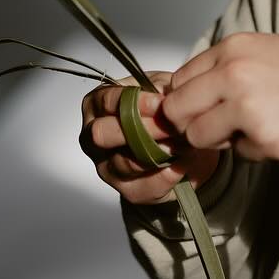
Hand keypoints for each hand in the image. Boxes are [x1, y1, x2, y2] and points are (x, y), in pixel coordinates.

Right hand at [80, 71, 220, 204]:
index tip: (161, 103)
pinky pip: (142, 188)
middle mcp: (94, 136)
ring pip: (124, 163)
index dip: (135, 102)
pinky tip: (180, 164)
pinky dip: (165, 177)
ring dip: (158, 153)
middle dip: (141, 129)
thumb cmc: (166, 111)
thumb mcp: (164, 89)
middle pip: (103, 134)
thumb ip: (161, 90)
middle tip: (170, 126)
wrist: (184, 146)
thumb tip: (165, 99)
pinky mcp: (126, 190)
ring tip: (182, 144)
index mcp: (99, 103)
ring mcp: (106, 166)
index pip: (107, 101)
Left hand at [161, 32, 278, 162]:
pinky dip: (254, 150)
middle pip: (177, 111)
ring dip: (220, 139)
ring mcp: (245, 107)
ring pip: (199, 137)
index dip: (187, 99)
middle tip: (217, 126)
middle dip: (193, 123)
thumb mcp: (265, 51)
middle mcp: (232, 73)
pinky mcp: (263, 138)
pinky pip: (238, 153)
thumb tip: (193, 95)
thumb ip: (227, 69)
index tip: (199, 109)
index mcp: (232, 48)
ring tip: (253, 127)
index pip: (180, 80)